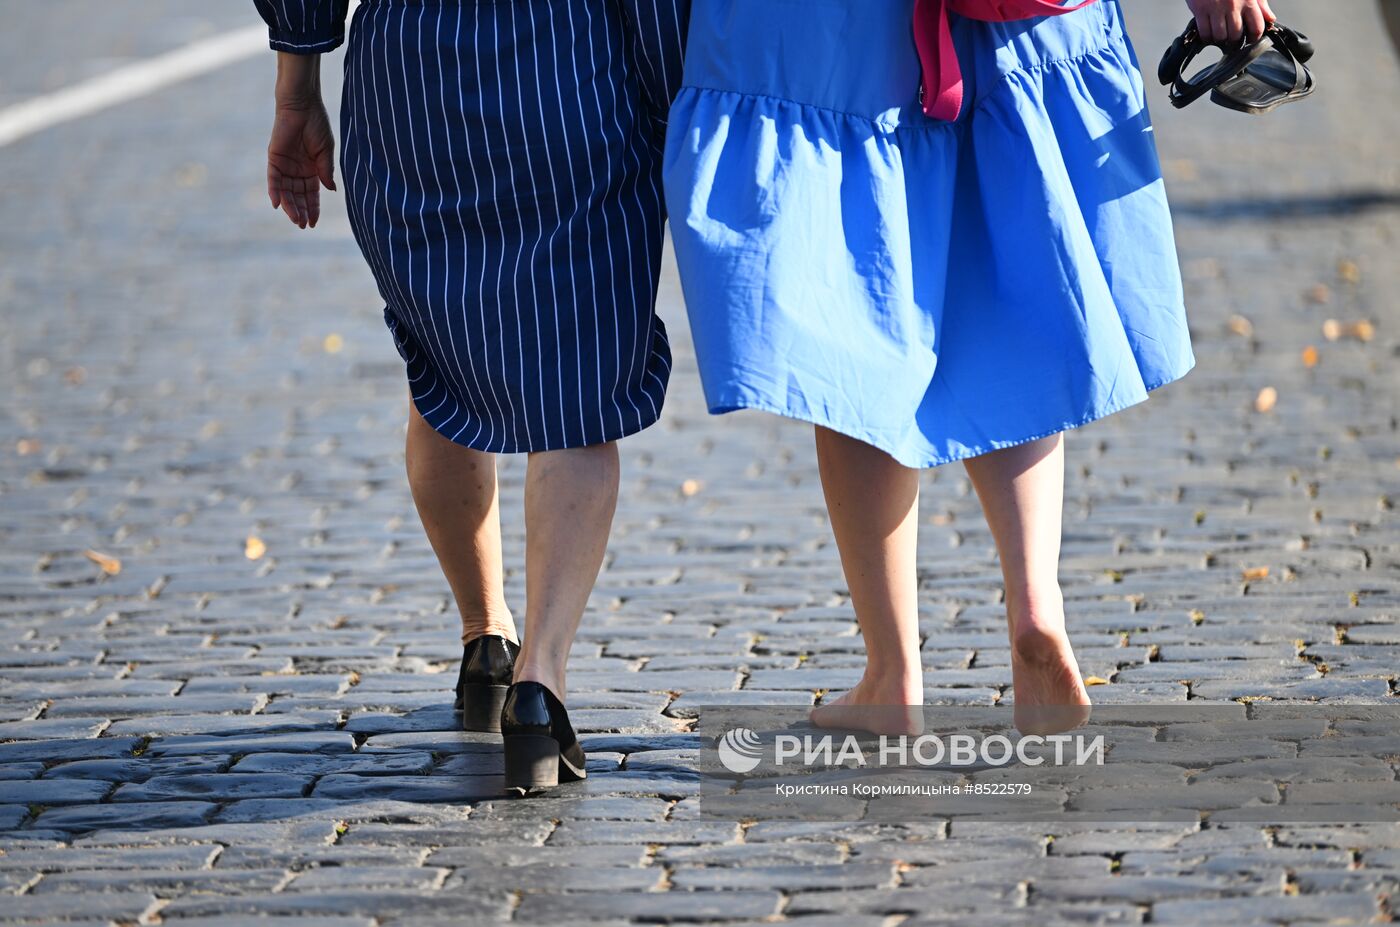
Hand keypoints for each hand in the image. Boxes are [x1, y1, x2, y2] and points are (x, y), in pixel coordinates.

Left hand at [267, 97, 335, 228]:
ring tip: (296, 220)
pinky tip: (277, 205)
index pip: (312, 193)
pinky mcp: (274, 158)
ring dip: (290, 206)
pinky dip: (274, 191)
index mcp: (311, 168)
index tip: (315, 222)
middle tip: (304, 225)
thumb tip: (331, 190)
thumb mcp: (326, 151)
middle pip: (298, 196)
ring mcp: (284, 165)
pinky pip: (273, 179)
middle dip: (302, 211)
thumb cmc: (316, 124)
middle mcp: (297, 169)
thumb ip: (326, 171)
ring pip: (286, 191)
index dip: (314, 208)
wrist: (302, 105)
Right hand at [1186, 0, 1275, 44]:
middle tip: (1232, 39)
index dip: (1254, 38)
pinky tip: (1208, 33)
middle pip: (1236, 35)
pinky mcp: (1201, 10)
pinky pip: (1204, 32)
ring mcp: (1216, 8)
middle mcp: (1233, 5)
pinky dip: (1206, 37)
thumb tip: (1270, 19)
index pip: (1256, 27)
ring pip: (1220, 36)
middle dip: (1234, 40)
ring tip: (1219, 34)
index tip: (1250, 39)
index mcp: (1249, 0)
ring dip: (1219, 39)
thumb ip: (1260, 4)